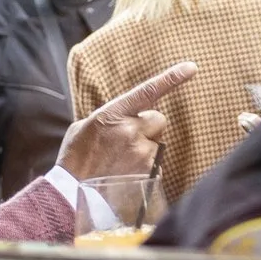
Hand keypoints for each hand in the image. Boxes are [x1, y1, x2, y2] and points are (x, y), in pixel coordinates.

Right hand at [57, 62, 196, 182]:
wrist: (69, 192)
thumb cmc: (75, 158)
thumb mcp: (85, 128)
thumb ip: (109, 118)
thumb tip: (124, 117)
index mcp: (112, 114)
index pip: (147, 91)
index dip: (172, 78)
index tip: (191, 67)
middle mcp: (130, 130)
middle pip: (159, 120)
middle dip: (149, 128)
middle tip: (127, 140)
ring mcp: (140, 152)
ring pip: (157, 143)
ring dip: (144, 149)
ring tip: (120, 161)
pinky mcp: (147, 172)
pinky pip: (156, 163)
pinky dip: (144, 167)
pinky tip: (125, 173)